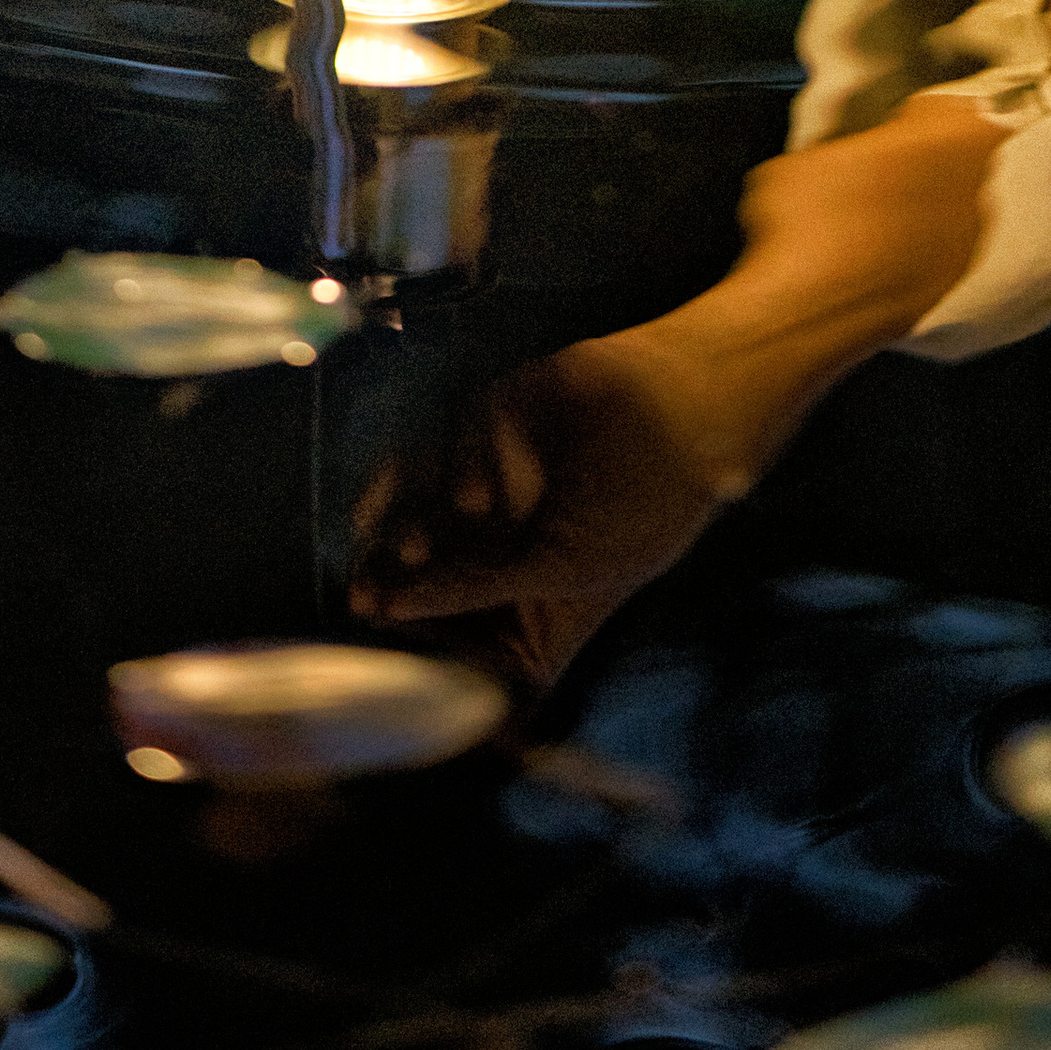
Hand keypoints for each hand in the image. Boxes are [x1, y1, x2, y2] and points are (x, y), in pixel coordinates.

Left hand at [350, 331, 745, 695]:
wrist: (682, 407)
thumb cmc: (639, 509)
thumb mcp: (562, 571)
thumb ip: (475, 589)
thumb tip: (394, 612)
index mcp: (526, 596)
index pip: (452, 626)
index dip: (415, 634)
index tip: (386, 642)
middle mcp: (499, 541)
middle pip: (421, 567)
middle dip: (395, 583)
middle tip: (368, 596)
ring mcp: (489, 478)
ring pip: (420, 505)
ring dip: (409, 532)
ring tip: (413, 549)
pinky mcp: (485, 423)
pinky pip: (443, 448)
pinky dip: (450, 474)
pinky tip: (476, 495)